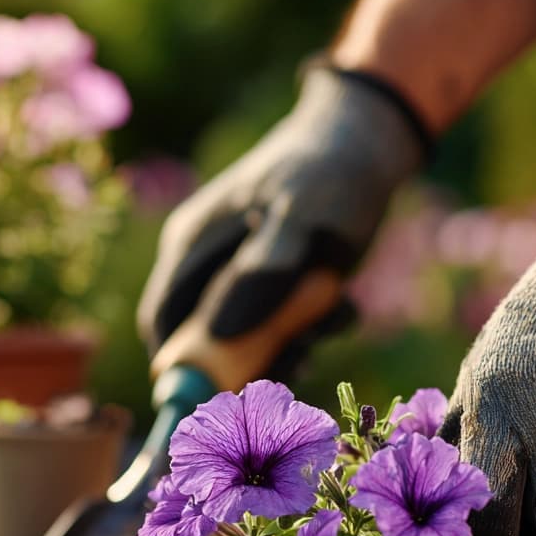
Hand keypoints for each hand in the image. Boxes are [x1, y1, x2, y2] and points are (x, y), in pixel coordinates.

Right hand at [137, 66, 426, 389]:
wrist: (372, 139)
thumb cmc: (328, 172)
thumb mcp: (298, 219)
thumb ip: (261, 274)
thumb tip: (219, 335)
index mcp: (192, 246)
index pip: (163, 323)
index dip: (181, 367)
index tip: (219, 396)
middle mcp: (207, 263)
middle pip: (204, 338)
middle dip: (248, 359)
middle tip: (297, 358)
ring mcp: (240, 273)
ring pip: (246, 337)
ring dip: (288, 344)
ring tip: (329, 318)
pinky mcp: (275, 281)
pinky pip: (278, 324)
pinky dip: (308, 328)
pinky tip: (340, 306)